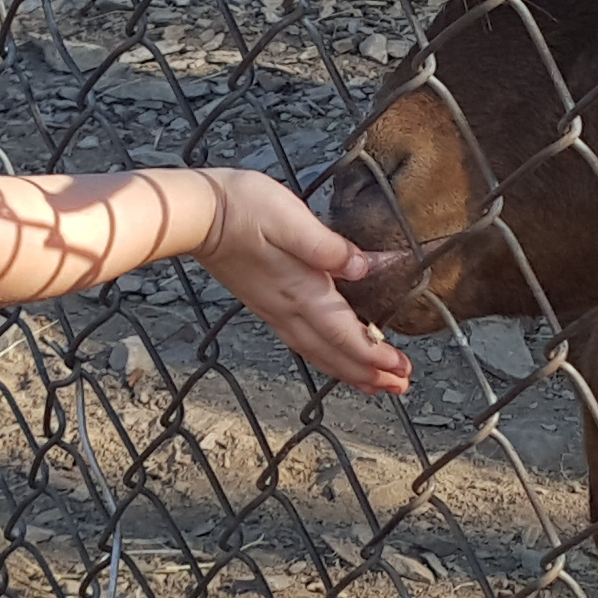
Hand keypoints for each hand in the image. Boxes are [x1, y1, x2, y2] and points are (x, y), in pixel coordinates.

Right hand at [196, 171, 410, 393]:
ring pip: (317, 353)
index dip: (376, 357)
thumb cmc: (241, 210)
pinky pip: (302, 342)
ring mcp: (274, 310)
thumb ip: (329, 247)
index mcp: (302, 292)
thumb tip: (364, 266)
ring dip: (347, 371)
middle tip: (398, 388)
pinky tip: (329, 354)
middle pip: (335, 354)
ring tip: (372, 383)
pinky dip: (324, 356)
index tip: (401, 370)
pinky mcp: (265, 303)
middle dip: (369, 374)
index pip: (346, 337)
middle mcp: (288, 310)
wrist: (196, 216)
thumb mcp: (292, 219)